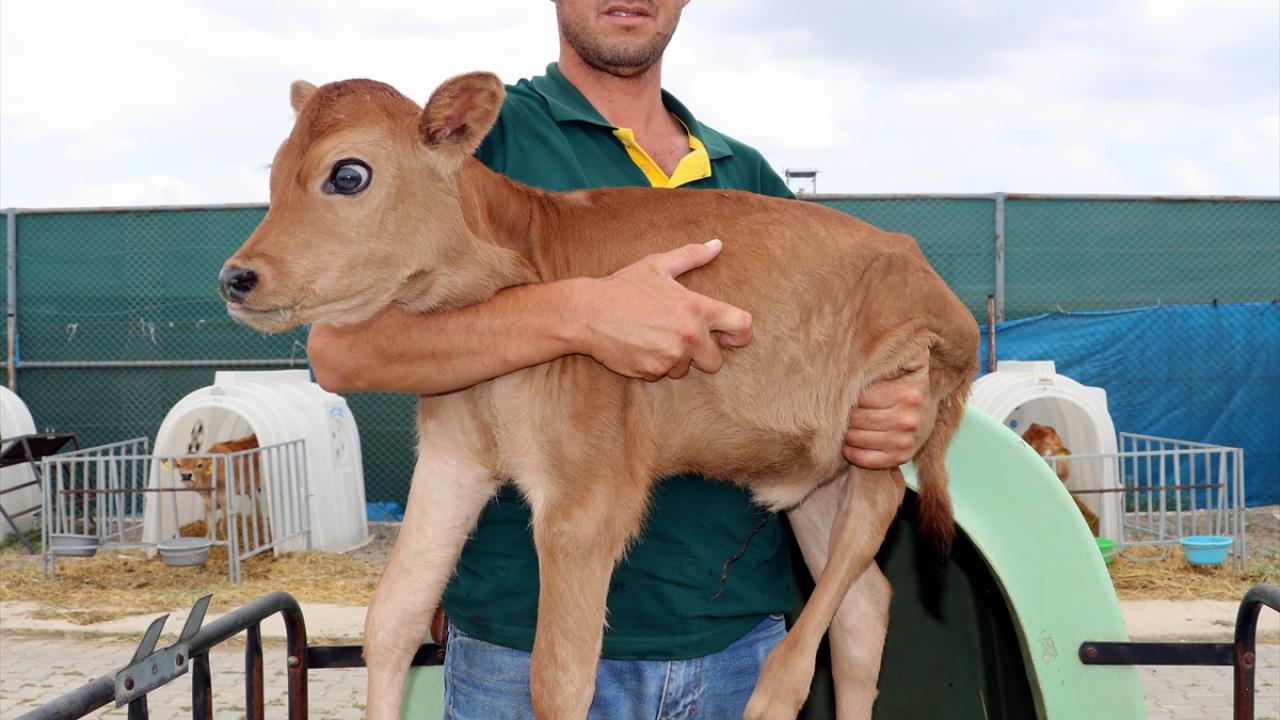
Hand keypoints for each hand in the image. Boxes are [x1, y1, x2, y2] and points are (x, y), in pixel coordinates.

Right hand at [575, 239, 751, 380]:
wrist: (588, 313)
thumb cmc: (623, 286)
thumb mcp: (658, 265)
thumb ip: (692, 255)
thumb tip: (717, 245)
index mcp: (696, 308)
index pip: (742, 326)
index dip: (741, 334)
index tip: (728, 336)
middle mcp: (688, 336)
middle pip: (715, 361)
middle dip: (702, 354)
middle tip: (681, 339)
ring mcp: (671, 356)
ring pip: (685, 369)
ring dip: (674, 359)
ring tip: (653, 338)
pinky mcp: (652, 371)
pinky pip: (662, 375)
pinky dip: (654, 365)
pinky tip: (639, 346)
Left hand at [844, 350, 933, 468]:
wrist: (928, 415)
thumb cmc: (908, 386)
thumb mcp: (912, 365)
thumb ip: (905, 351)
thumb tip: (900, 330)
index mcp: (909, 392)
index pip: (862, 396)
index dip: (849, 393)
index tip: (845, 390)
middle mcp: (909, 418)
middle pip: (856, 418)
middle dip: (845, 414)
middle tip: (841, 409)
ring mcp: (905, 440)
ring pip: (856, 438)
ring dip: (845, 433)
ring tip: (846, 424)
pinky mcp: (900, 458)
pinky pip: (865, 459)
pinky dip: (852, 452)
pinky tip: (851, 443)